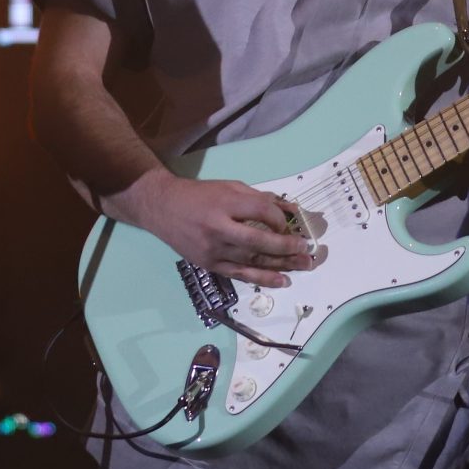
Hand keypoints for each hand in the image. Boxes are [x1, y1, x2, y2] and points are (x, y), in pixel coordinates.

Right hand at [118, 172, 316, 288]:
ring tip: (304, 266)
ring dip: (281, 265)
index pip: (261, 212)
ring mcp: (212, 250)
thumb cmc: (199, 195)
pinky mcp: (209, 264)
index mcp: (224, 203)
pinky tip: (282, 281)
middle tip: (307, 250)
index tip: (288, 223)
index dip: (280, 219)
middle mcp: (218, 228)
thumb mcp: (229, 188)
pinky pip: (240, 274)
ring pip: (252, 261)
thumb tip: (291, 210)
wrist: (161, 207)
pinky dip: (262, 278)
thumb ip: (260, 199)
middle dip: (286, 247)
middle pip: (259, 242)